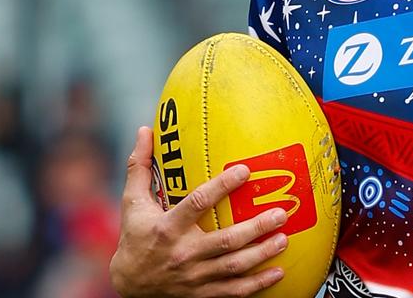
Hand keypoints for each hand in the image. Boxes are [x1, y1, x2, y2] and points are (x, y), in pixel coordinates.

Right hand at [110, 127, 288, 297]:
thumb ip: (140, 166)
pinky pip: (232, 292)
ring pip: (233, 267)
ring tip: (284, 239)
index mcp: (167, 228)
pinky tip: (278, 272)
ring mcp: (194, 277)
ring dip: (262, 254)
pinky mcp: (201, 293)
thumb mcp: (132, 202)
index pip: (197, 204)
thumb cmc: (134, 237)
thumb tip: (145, 130)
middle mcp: (183, 254)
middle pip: (225, 241)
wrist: (127, 285)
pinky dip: (256, 285)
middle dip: (256, 228)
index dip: (221, 187)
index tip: (245, 170)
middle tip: (281, 213)